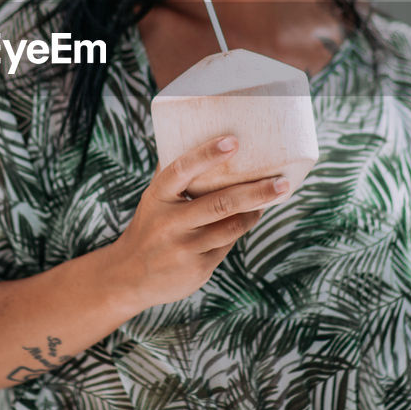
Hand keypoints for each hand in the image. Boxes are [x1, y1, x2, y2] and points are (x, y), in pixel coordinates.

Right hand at [104, 134, 289, 312]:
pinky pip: (227, 245)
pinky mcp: (197, 268)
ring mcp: (184, 247)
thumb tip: (196, 133)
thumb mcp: (154, 198)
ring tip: (272, 196)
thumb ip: (174, 173)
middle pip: (221, 203)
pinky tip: (248, 218)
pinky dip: (240, 229)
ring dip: (255, 211)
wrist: (129, 275)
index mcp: (157, 196)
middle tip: (281, 182)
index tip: (233, 141)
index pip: (182, 170)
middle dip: (256, 192)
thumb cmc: (150, 225)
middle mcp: (170, 222)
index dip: (207, 154)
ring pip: (231, 226)